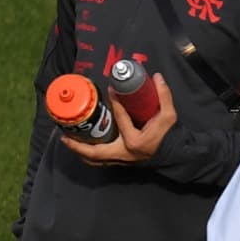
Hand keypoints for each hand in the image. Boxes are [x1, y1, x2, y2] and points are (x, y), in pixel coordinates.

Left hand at [62, 74, 177, 164]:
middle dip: (77, 145)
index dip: (116, 103)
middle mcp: (124, 154)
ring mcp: (122, 161)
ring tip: (68, 142)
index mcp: (135, 141)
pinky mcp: (122, 163)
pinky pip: (101, 162)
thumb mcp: (169, 116)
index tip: (110, 90)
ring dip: (80, 152)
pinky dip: (90, 156)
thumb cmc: (170, 136)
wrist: (175, 155)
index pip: (121, 120)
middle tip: (64, 136)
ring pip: (95, 160)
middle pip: (94, 152)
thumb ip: (164, 97)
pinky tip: (83, 149)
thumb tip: (157, 77)